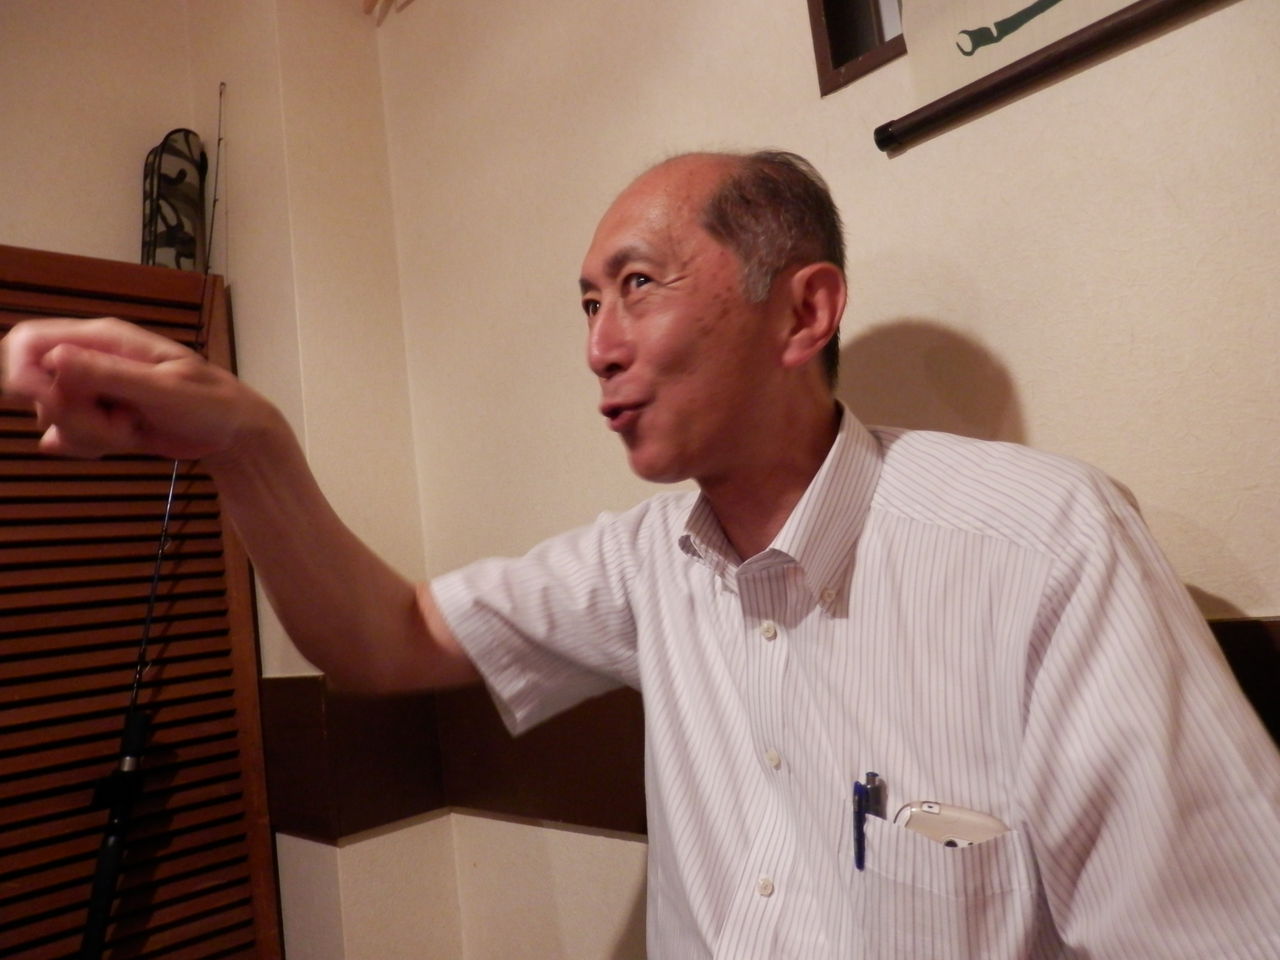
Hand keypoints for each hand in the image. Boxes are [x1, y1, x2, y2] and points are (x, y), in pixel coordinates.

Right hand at [1, 316, 267, 461]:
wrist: (232, 433)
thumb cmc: (211, 402)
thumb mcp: (163, 389)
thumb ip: (109, 374)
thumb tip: (54, 358)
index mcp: (105, 340)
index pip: (29, 341)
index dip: (23, 373)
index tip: (51, 404)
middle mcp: (90, 361)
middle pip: (35, 386)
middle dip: (70, 415)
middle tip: (119, 421)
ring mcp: (91, 391)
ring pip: (50, 416)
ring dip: (87, 433)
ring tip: (134, 427)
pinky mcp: (95, 419)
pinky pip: (65, 436)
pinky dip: (87, 446)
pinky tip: (124, 440)